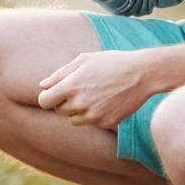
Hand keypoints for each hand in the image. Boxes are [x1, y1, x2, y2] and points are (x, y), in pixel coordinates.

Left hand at [37, 50, 165, 128]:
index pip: (44, 101)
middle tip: (81, 89)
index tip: (55, 93)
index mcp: (70, 87)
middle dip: (64, 102)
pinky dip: (94, 115)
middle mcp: (79, 104)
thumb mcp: (83, 60)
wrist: (141, 74)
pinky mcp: (105, 123)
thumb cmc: (110, 62)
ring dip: (77, 111)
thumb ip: (59, 74)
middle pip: (58, 111)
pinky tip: (105, 101)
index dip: (48, 97)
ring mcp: (93, 116)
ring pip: (73, 120)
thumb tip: (42, 86)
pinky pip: (91, 123)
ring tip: (93, 95)